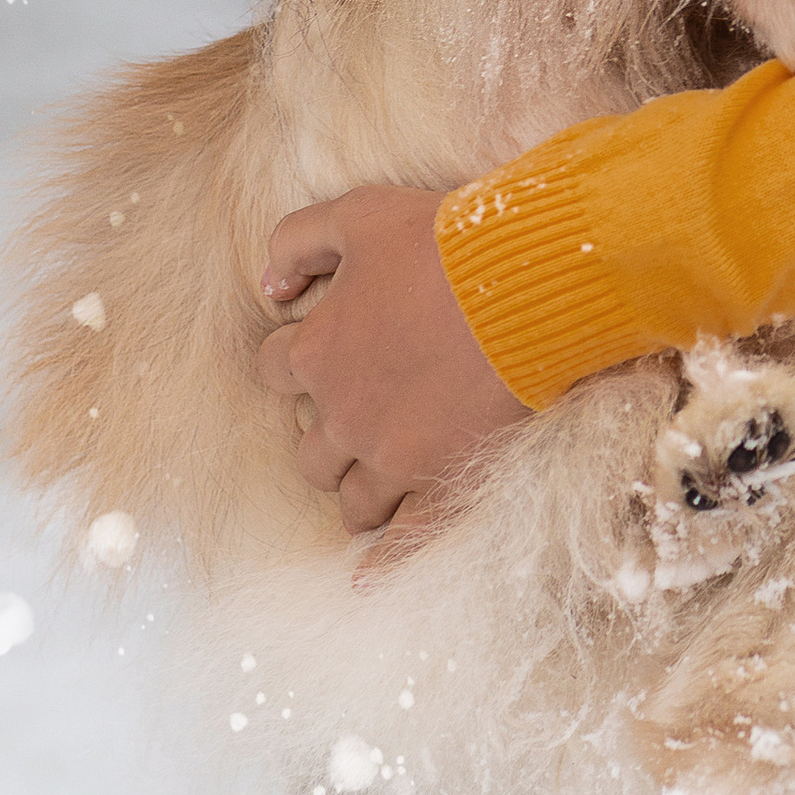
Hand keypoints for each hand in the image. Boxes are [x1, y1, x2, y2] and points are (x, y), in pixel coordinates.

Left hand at [258, 184, 530, 558]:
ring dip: (358, 490)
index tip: (325, 354)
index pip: (274, 370)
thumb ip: (297, 240)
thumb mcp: (357, 214)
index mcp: (316, 352)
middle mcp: (343, 415)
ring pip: (350, 500)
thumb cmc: (444, 243)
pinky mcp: (441, 481)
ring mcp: (392, 457)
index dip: (297, 362)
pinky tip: (367, 580)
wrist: (527, 282)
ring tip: (382, 479)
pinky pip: (404, 540)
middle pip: (310, 448)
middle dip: (330, 436)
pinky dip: (384, 563)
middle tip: (365, 417)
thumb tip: (266, 284)